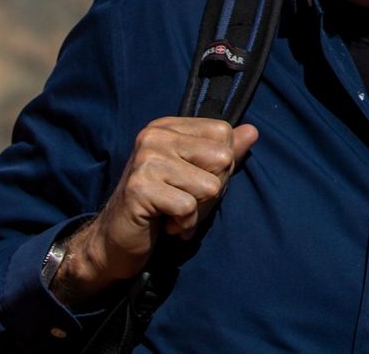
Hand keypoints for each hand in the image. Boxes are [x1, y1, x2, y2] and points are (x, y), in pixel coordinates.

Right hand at [51, 117, 257, 304]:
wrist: (116, 240)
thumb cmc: (162, 207)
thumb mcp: (197, 175)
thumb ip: (224, 153)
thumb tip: (253, 131)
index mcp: (168, 127)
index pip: (224, 133)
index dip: (221, 166)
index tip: (195, 182)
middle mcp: (155, 135)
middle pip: (221, 159)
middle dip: (212, 190)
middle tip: (185, 201)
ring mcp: (145, 160)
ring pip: (209, 186)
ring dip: (198, 211)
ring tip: (174, 213)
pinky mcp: (140, 187)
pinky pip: (188, 207)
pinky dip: (184, 224)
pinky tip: (166, 224)